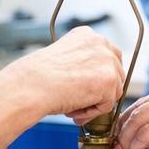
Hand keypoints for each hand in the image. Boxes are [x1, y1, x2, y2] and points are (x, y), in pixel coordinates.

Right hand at [0, 26, 124, 148]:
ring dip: (94, 102)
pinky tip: (74, 111)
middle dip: (100, 89)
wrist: (33, 84)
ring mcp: (108, 62)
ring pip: (113, 90)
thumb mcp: (63, 58)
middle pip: (115, 72)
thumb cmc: (39, 75)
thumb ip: (82, 62)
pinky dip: (91, 113)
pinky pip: (107, 105)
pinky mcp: (110, 82)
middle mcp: (101, 44)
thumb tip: (92, 80)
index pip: (107, 55)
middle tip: (79, 100)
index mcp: (88, 35)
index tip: (87, 85)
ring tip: (72, 107)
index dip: (98, 74)